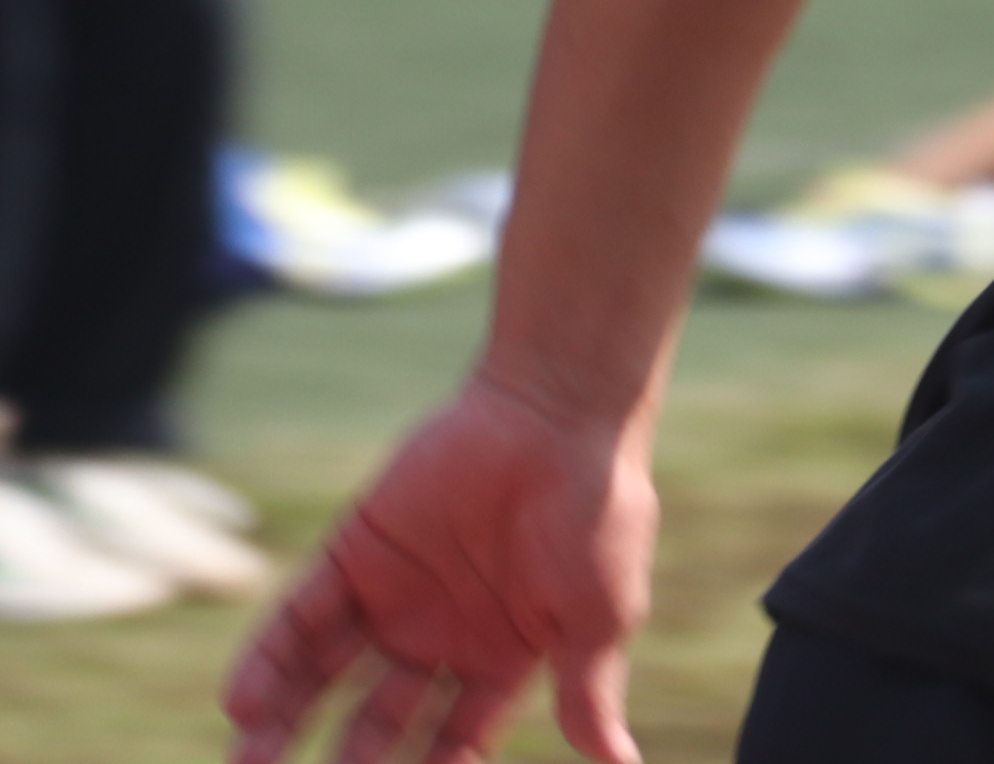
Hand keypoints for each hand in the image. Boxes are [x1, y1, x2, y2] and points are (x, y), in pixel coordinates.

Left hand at [226, 378, 654, 763]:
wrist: (560, 415)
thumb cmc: (598, 513)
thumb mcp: (598, 614)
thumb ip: (588, 692)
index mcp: (500, 657)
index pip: (450, 740)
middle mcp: (438, 634)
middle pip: (376, 720)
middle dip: (344, 763)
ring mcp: (391, 594)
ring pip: (323, 677)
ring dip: (283, 723)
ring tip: (247, 763)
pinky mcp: (353, 552)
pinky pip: (298, 617)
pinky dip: (267, 659)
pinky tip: (243, 704)